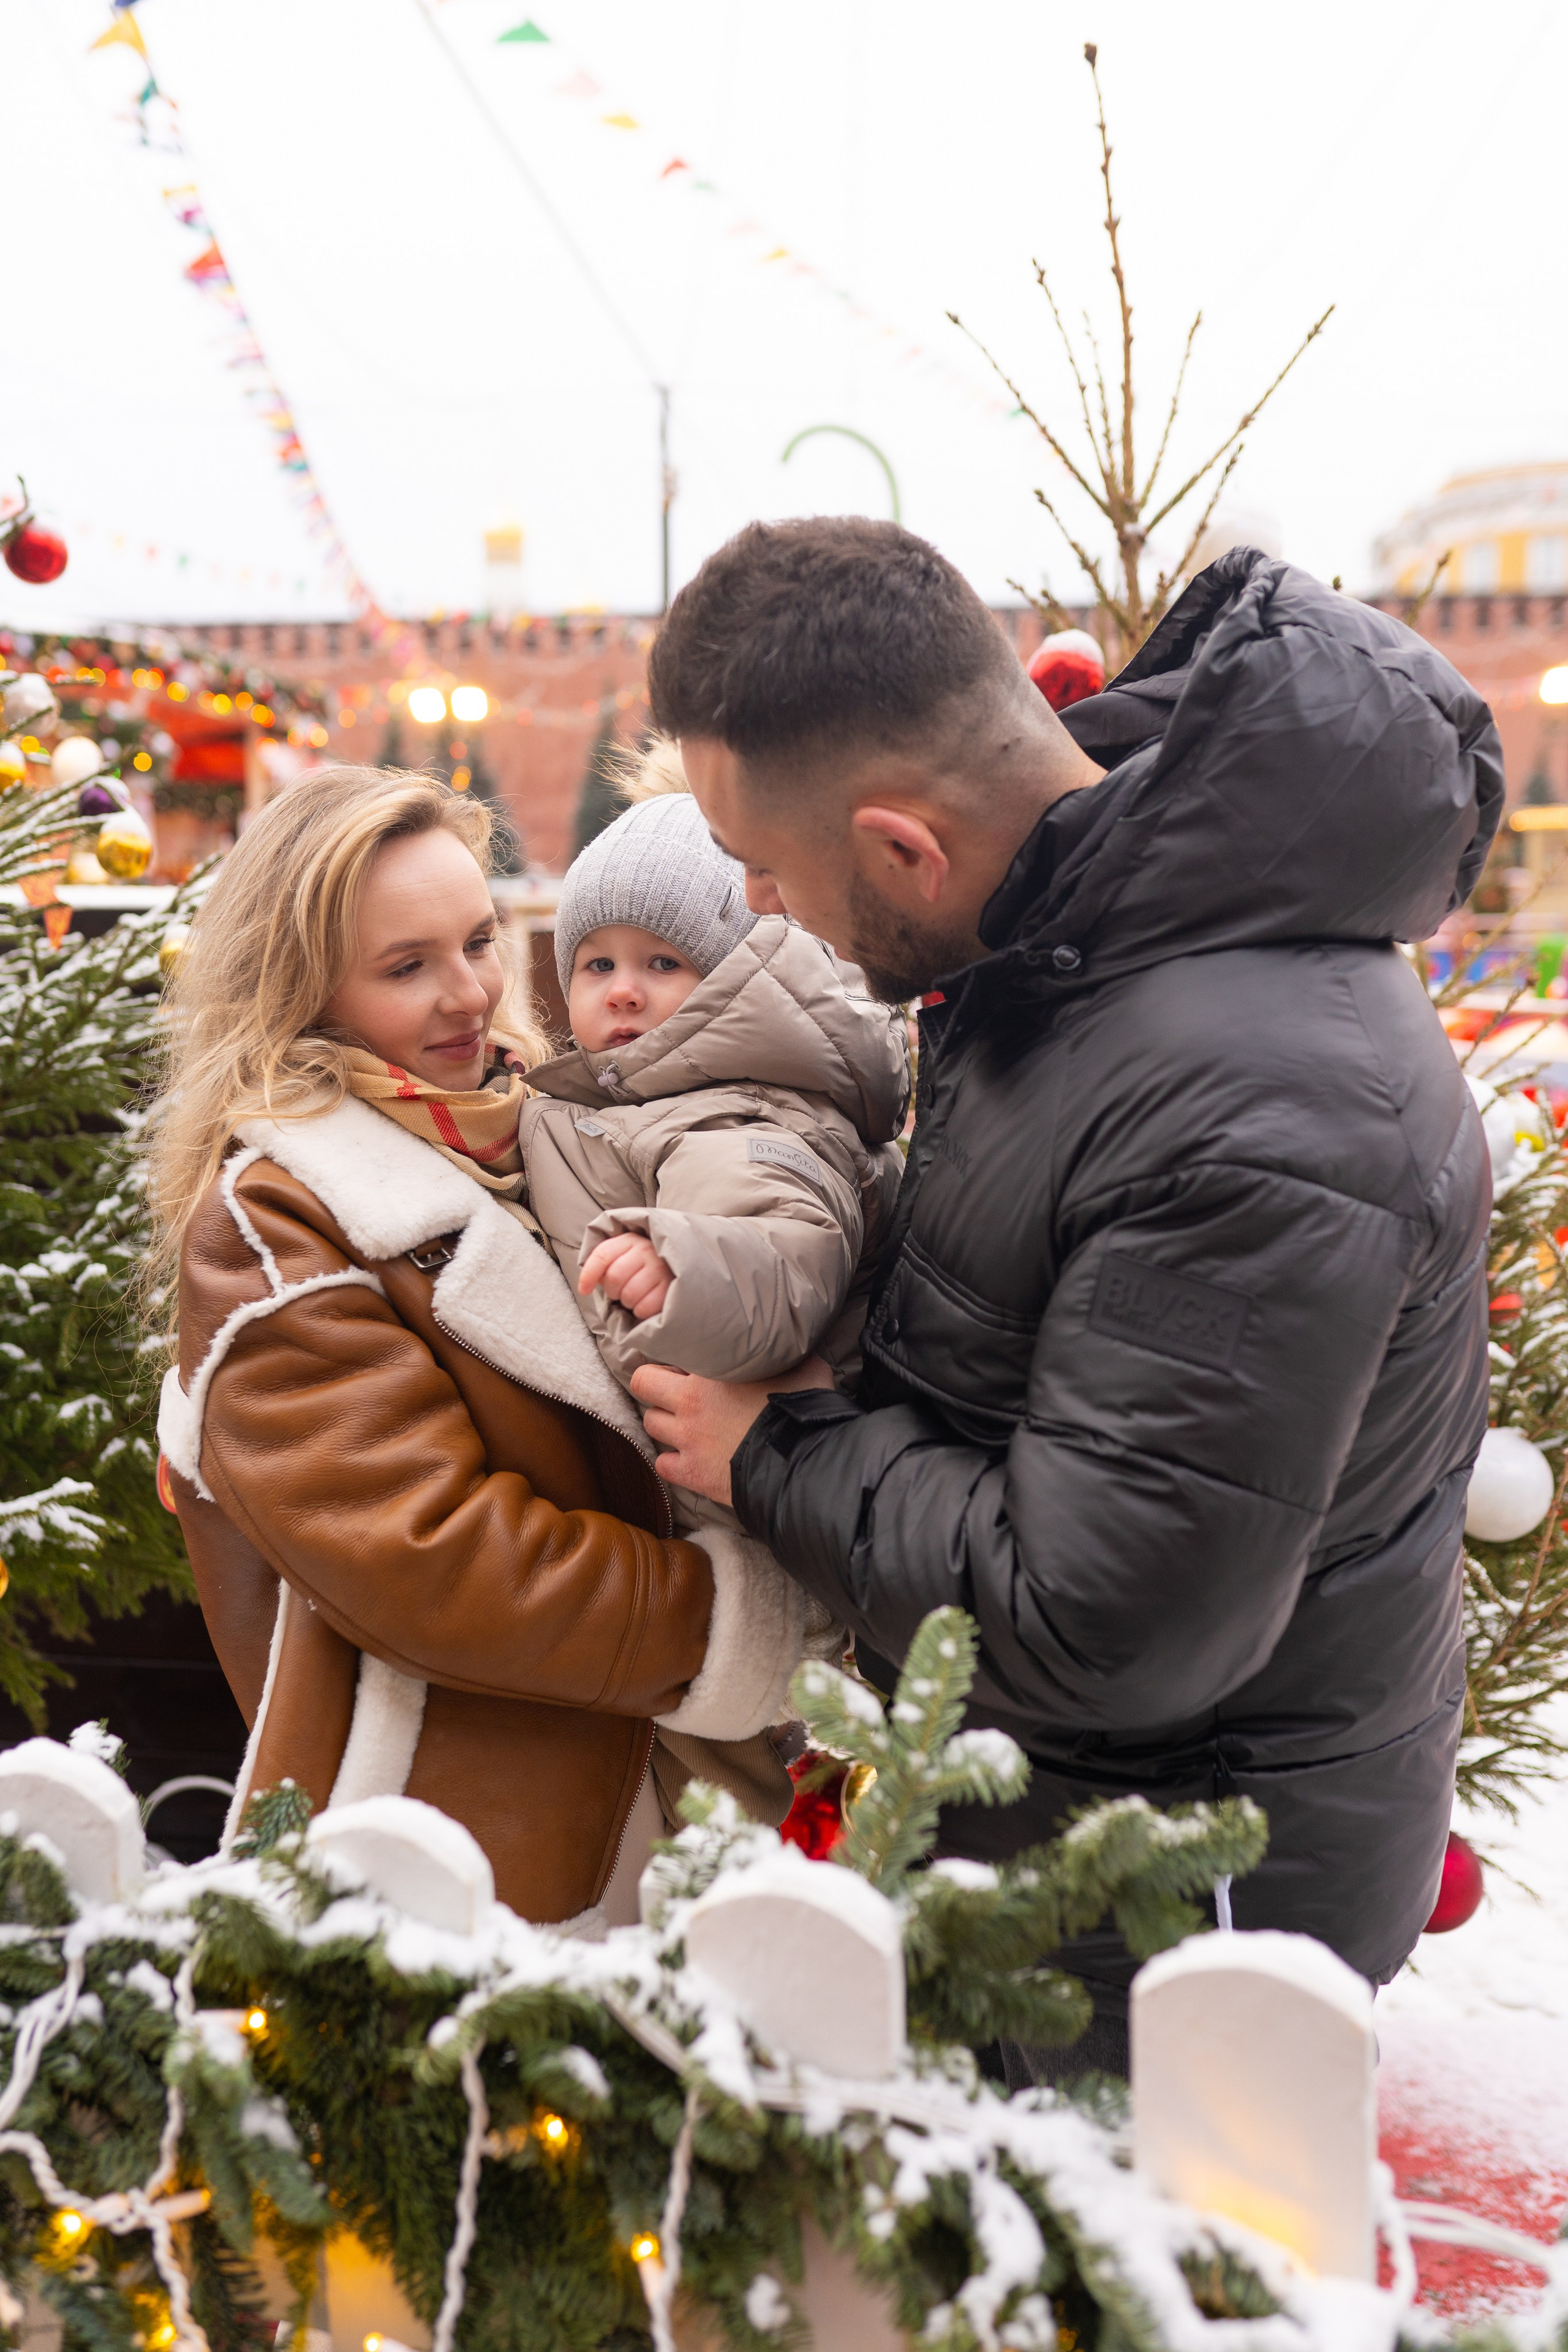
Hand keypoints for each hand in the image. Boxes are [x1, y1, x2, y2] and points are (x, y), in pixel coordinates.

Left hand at [578, 1231, 674, 1320]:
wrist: (684, 1263)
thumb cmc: (645, 1263)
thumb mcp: (624, 1253)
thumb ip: (605, 1262)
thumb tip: (588, 1282)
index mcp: (631, 1239)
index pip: (602, 1255)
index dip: (588, 1274)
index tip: (584, 1290)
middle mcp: (647, 1250)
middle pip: (614, 1277)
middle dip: (612, 1291)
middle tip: (620, 1291)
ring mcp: (660, 1269)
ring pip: (628, 1294)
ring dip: (626, 1301)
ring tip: (635, 1296)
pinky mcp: (670, 1288)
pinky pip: (643, 1307)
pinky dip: (640, 1310)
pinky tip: (646, 1302)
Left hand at [629, 1358, 834, 1505]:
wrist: (804, 1463)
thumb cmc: (804, 1409)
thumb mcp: (803, 1367)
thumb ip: (788, 1353)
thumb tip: (793, 1343)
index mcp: (710, 1373)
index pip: (666, 1354)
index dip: (676, 1361)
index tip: (686, 1367)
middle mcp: (690, 1404)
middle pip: (643, 1386)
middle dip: (655, 1387)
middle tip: (675, 1393)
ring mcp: (688, 1441)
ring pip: (651, 1424)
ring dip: (665, 1423)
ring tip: (685, 1425)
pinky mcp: (693, 1474)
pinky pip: (663, 1465)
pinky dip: (672, 1461)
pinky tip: (690, 1458)